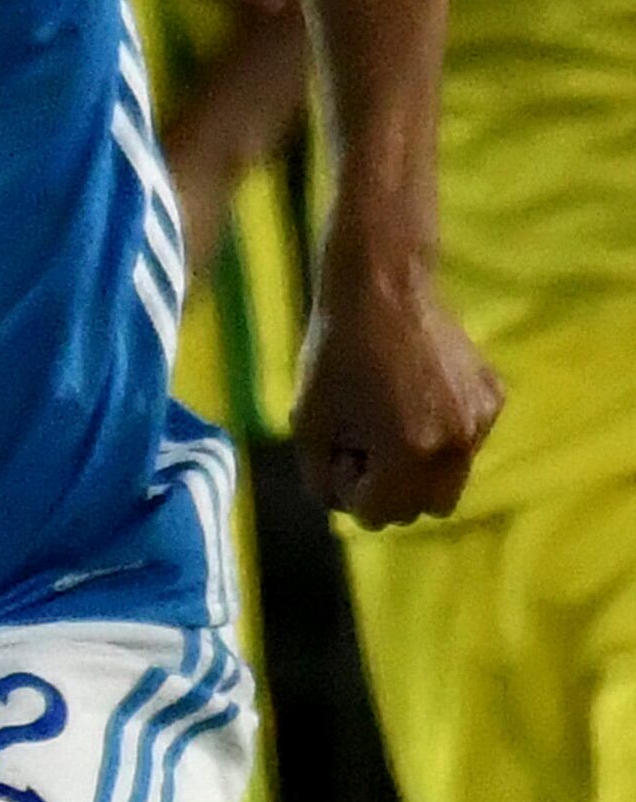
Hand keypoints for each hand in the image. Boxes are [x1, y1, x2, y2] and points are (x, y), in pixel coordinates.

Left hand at [293, 258, 500, 525]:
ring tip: (388, 416)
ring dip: (418, 465)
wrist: (383, 287)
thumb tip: (348, 508)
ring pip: (450, 478)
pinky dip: (440, 435)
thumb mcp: (309, 427)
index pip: (378, 514)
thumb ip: (323, 482)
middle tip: (365, 442)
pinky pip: (466, 442)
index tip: (342, 449)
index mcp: (409, 454)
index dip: (351, 488)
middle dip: (392, 489)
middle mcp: (456, 443)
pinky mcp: (493, 396)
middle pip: (423, 509)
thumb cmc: (334, 356)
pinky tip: (415, 395)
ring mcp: (481, 420)